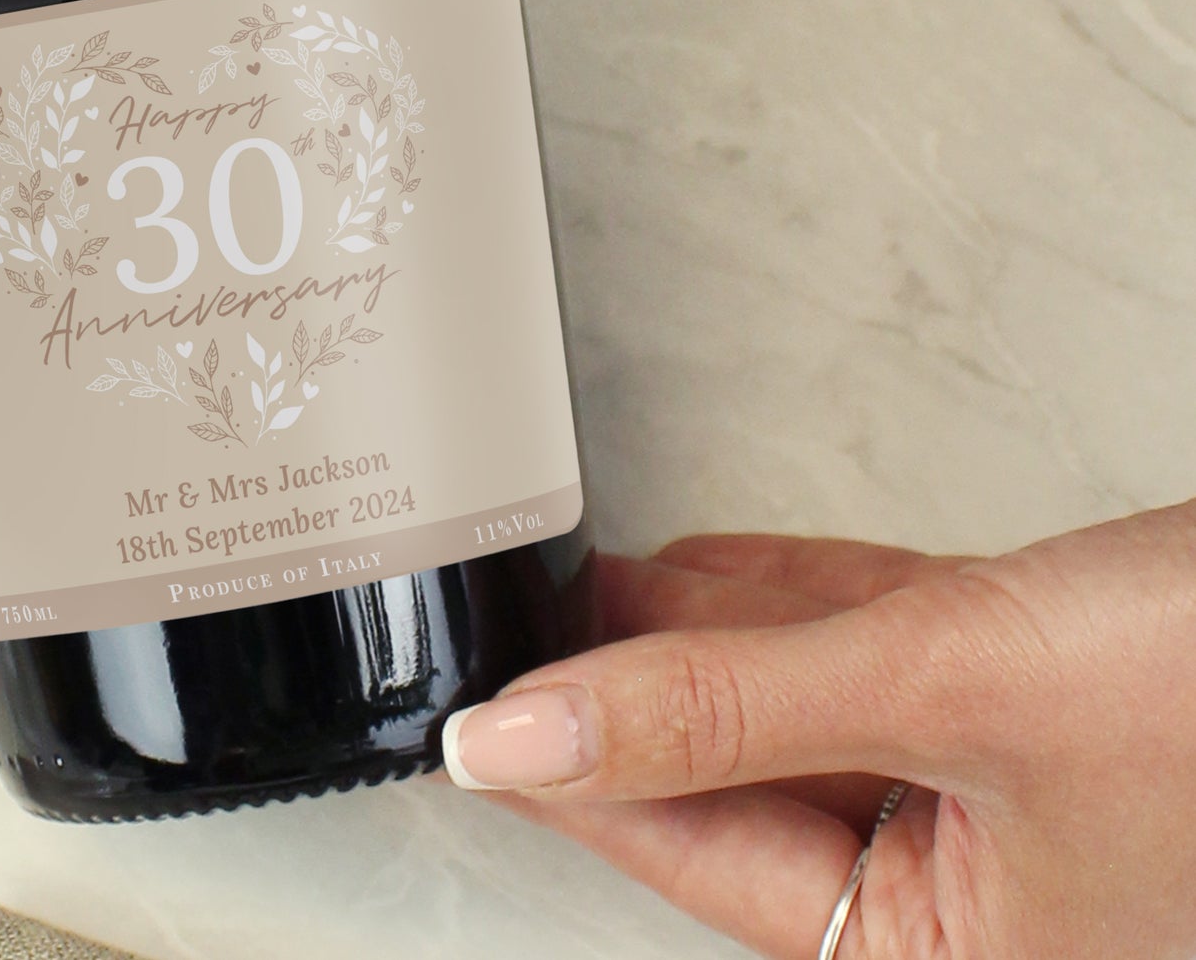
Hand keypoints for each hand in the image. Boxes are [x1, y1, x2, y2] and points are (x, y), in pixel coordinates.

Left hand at [440, 505, 1195, 958]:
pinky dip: (788, 609)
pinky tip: (697, 576)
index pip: (694, 852)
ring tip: (581, 580)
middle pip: (741, 776)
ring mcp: (997, 791)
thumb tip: (526, 738)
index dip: (572, 771)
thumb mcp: (944, 689)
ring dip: (695, 638)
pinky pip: (872, 658)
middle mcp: (969, 895)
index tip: (472, 714)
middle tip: (518, 618)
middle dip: (630, 689)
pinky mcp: (1025, 698)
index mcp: (943, 957)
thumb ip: (723, 708)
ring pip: (799, 706)